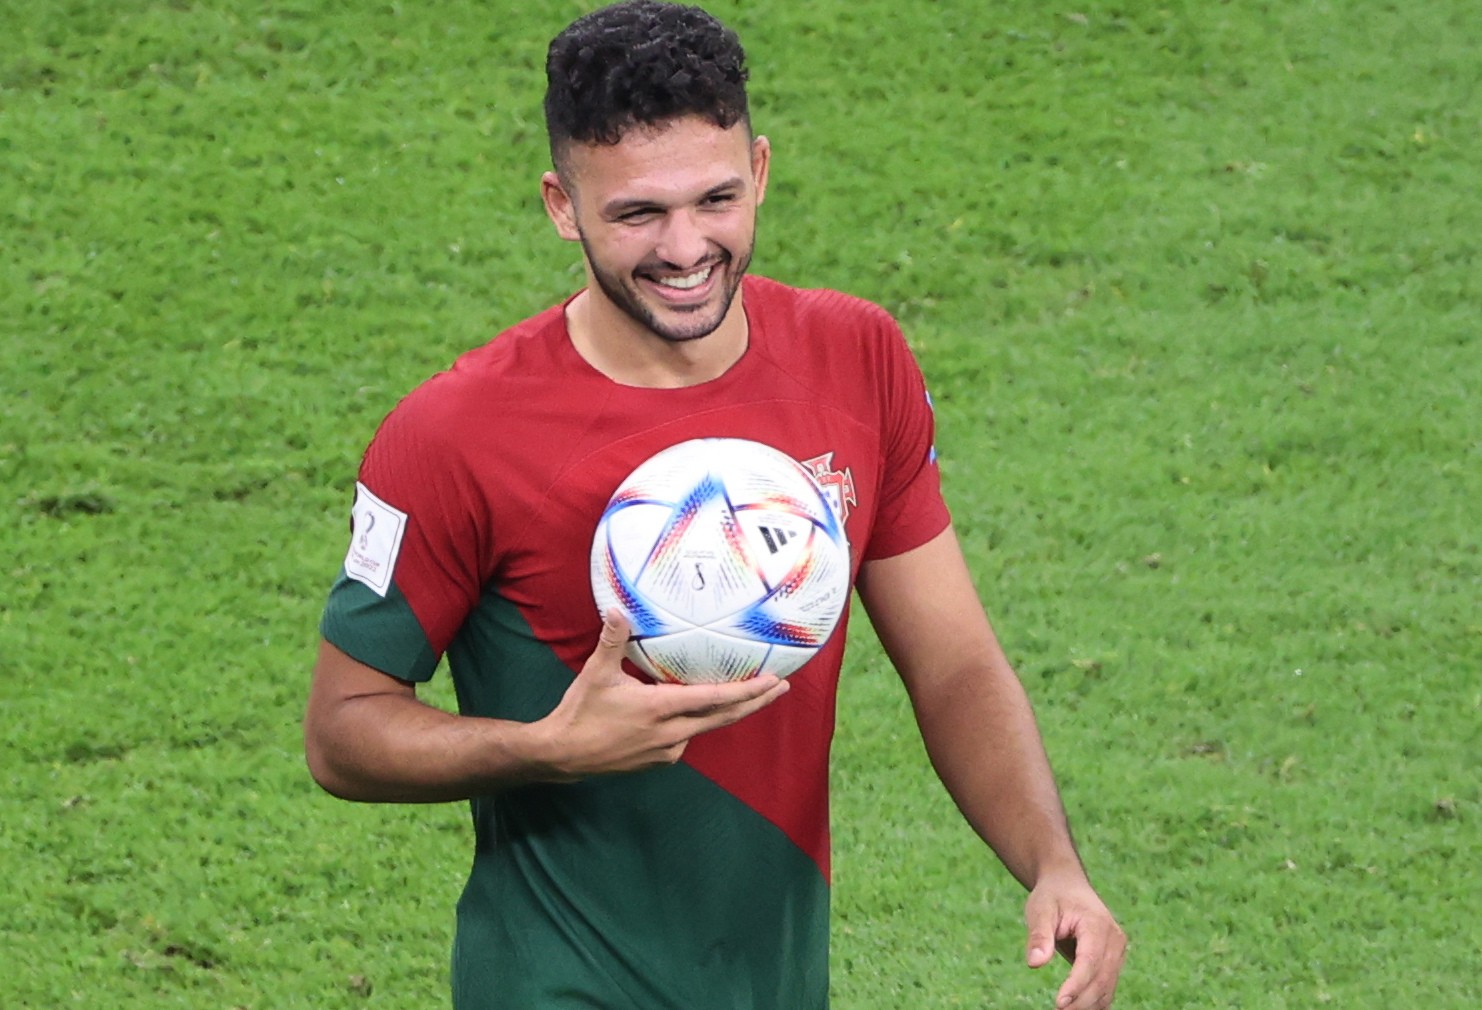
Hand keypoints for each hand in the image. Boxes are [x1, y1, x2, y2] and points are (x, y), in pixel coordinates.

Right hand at [533, 610, 789, 779]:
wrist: (562, 756)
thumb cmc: (580, 713)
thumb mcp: (596, 673)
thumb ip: (612, 640)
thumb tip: (619, 609)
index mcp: (659, 709)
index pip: (715, 700)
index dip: (748, 692)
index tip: (773, 682)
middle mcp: (671, 733)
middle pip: (724, 717)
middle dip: (755, 702)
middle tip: (782, 687)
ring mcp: (666, 750)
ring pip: (706, 728)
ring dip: (727, 712)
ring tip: (746, 695)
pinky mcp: (658, 760)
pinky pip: (685, 738)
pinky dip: (696, 723)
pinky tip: (693, 712)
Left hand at [1024, 873, 1126, 1009]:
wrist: (1068, 885)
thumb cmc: (1052, 896)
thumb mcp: (1040, 909)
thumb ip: (1039, 936)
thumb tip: (1034, 963)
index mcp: (1097, 924)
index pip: (1090, 961)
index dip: (1076, 985)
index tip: (1058, 1003)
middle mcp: (1114, 939)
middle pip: (1101, 979)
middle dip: (1080, 1001)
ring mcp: (1118, 951)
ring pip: (1107, 988)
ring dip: (1088, 1005)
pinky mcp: (1114, 961)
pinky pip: (1107, 986)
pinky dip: (1094, 1001)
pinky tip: (1077, 1009)